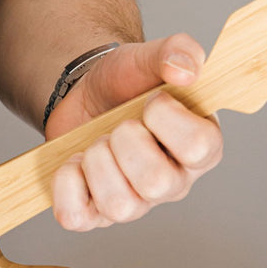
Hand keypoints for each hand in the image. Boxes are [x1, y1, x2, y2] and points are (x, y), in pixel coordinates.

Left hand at [47, 33, 222, 230]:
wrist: (86, 95)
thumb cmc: (126, 83)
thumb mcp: (148, 57)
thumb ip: (176, 50)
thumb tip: (186, 69)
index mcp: (201, 149)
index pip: (199, 147)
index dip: (166, 119)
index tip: (151, 100)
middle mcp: (172, 184)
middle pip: (156, 183)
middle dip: (124, 141)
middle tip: (118, 125)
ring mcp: (134, 204)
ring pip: (118, 205)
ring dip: (95, 162)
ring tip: (96, 143)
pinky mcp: (94, 214)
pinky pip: (76, 217)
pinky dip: (65, 184)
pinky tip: (73, 163)